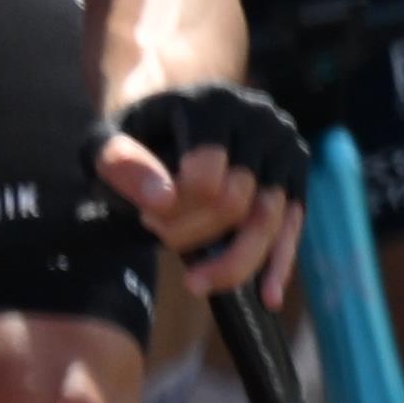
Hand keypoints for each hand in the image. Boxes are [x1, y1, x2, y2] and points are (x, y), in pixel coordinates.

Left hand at [104, 79, 307, 305]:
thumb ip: (119, 162)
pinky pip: (292, 226)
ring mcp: (286, 146)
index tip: (146, 216)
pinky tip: (266, 296)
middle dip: (194, 233)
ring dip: (232, 260)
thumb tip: (161, 201)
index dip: (173, 212)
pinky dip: (278, 263)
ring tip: (195, 284)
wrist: (177, 109)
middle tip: (159, 235)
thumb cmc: (138, 131)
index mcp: (213, 106)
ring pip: (270, 220)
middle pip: (237, 201)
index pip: (204, 179)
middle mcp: (260, 120)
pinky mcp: (297, 175)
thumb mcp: (107, 138)